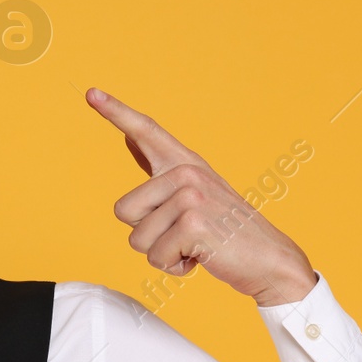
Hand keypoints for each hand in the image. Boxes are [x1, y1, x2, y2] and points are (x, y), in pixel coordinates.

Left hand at [86, 87, 315, 306]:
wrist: (270, 261)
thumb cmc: (226, 233)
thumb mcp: (194, 194)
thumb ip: (160, 170)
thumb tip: (130, 138)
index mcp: (185, 164)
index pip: (146, 131)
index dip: (116, 112)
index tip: (91, 94)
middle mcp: (186, 173)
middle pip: (123, 212)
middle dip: (147, 234)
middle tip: (184, 234)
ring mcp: (190, 196)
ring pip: (137, 239)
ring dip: (162, 253)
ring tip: (195, 245)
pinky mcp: (193, 223)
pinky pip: (156, 257)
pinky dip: (174, 267)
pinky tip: (201, 256)